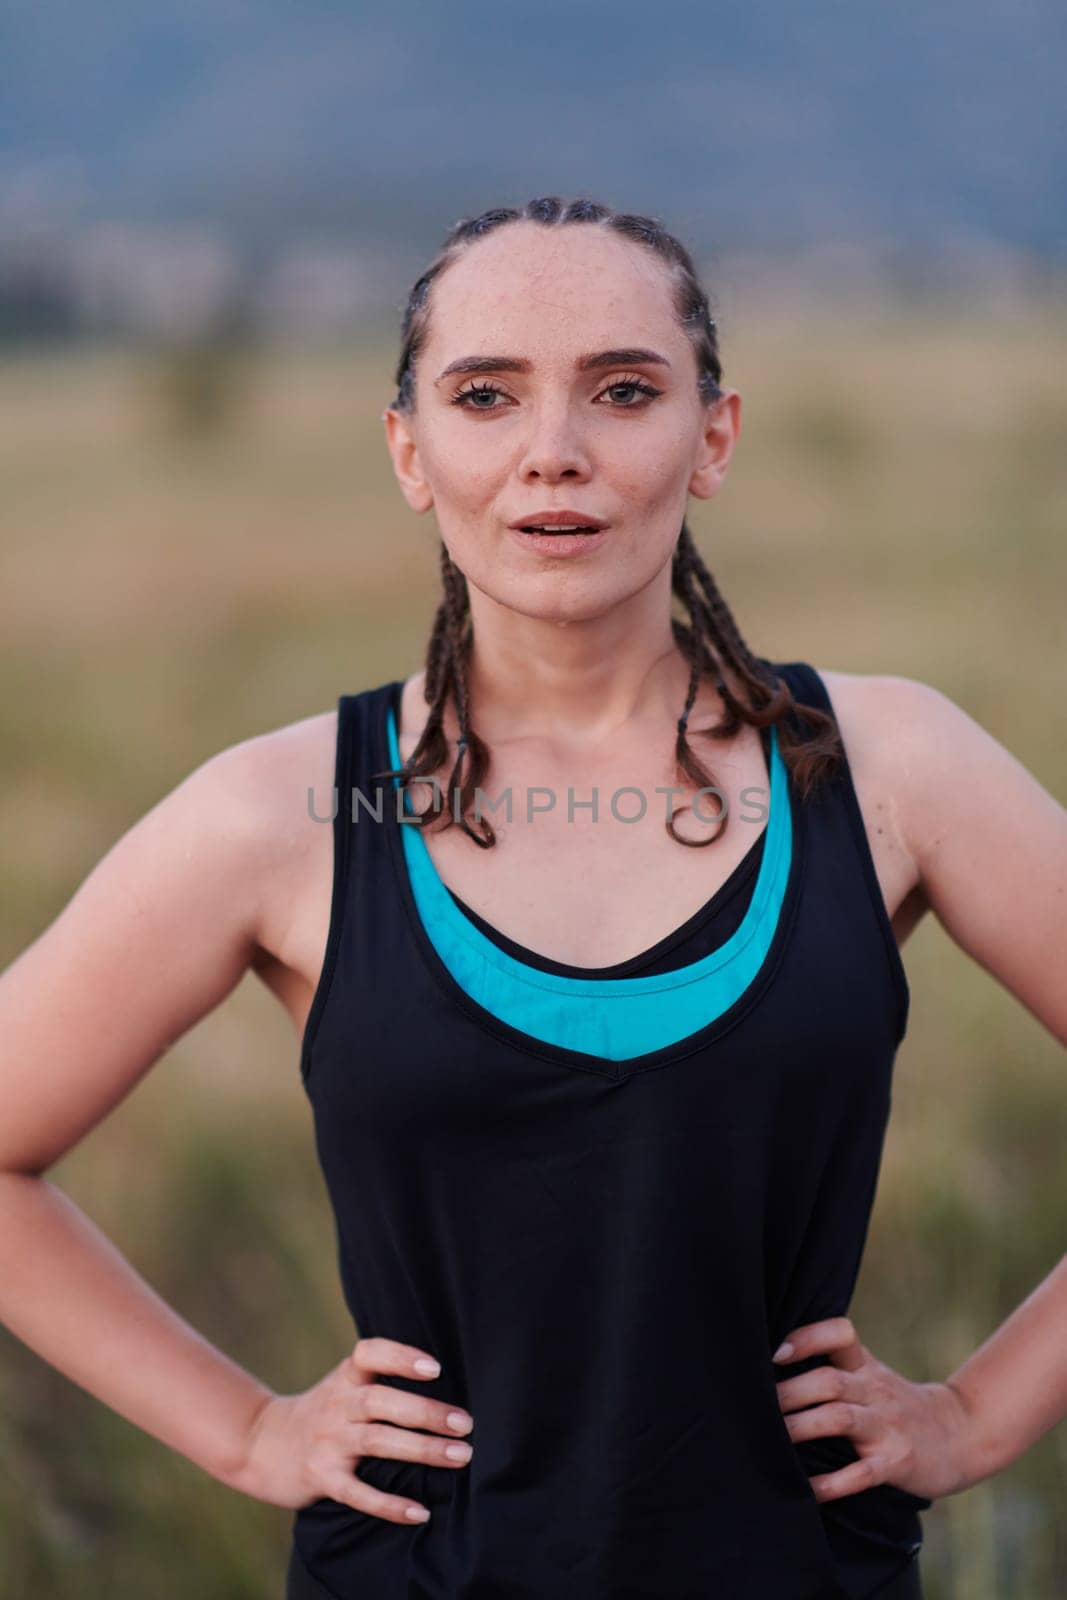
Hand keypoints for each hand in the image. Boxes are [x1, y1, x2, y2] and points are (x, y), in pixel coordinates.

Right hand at [228, 1337, 473, 1523]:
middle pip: (382, 1402)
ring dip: (422, 1449)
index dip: (401, 1358)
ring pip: (377, 1442)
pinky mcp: (322, 1478)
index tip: (435, 1368)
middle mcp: (337, 1405)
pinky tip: (419, 1512)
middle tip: (466, 1423)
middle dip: (426, 1412)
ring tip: (460, 1456)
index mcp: (345, 1377)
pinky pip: (358, 1493)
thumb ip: (381, 1379)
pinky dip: (389, 1505)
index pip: (370, 1353)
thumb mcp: (344, 1384)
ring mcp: (328, 1442)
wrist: (260, 1444)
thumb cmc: (322, 1411)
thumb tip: (448, 1381)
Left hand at [772, 1315, 977, 1502]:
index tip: (776, 1353)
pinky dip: (833, 1483)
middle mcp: (875, 1390)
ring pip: (841, 1419)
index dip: (807, 1338)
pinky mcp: (897, 1462)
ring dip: (802, 1427)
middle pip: (829, 1381)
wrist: (961, 1434)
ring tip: (772, 1439)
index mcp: (865, 1366)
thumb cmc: (897, 1405)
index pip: (839, 1333)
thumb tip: (766, 1371)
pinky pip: (862, 1472)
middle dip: (789, 1393)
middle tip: (753, 1407)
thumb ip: (833, 1368)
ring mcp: (887, 1426)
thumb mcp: (871, 1376)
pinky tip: (808, 1490)